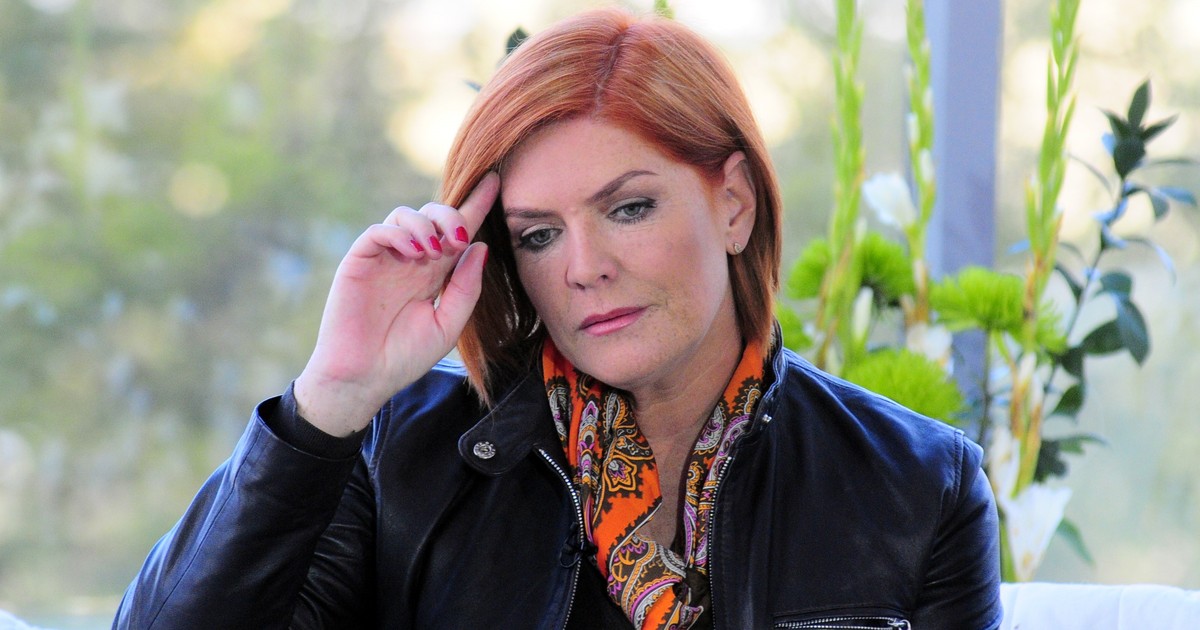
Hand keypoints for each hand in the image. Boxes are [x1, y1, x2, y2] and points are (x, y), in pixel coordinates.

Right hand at [294, 173, 498, 435]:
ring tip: (436, 251)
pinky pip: (379, 230)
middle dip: (452, 215)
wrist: (364, 378)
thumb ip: (466, 288)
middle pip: (433, 214)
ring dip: (427, 225)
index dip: (476, 204)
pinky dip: (400, 234)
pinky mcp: (360, 261)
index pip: (458, 231)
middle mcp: (411, 259)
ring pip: (406, 214)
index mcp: (435, 272)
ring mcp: (384, 258)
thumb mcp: (448, 325)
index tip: (495, 181)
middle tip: (460, 238)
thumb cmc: (405, 356)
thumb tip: (480, 247)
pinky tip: (415, 253)